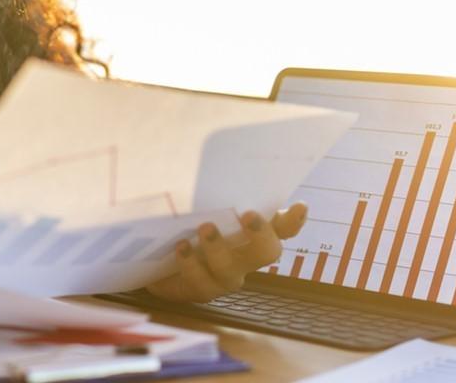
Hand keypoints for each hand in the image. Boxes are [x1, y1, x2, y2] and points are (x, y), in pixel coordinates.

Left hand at [145, 203, 307, 302]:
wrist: (155, 254)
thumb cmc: (187, 222)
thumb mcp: (200, 202)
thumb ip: (217, 191)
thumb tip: (222, 165)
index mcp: (251, 233)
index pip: (282, 228)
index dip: (293, 221)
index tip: (299, 206)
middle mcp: (244, 258)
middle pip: (266, 252)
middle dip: (261, 235)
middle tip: (249, 214)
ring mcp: (223, 277)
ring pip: (230, 270)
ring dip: (219, 249)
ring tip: (205, 227)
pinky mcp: (199, 290)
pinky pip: (200, 283)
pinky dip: (191, 264)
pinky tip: (181, 247)